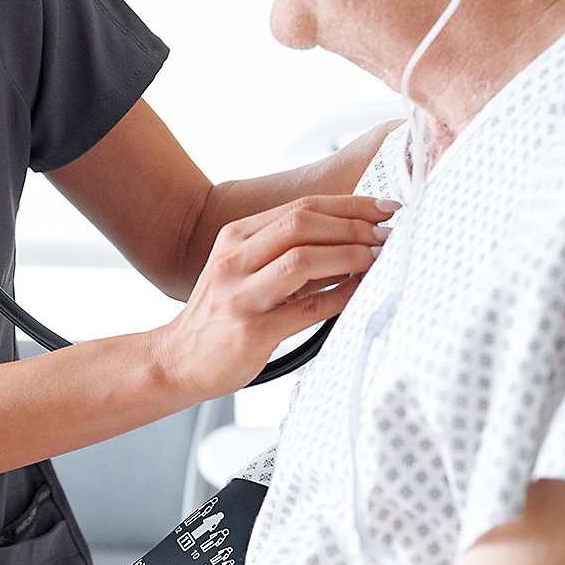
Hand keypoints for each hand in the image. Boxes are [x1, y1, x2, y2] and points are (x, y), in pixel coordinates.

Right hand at [155, 193, 393, 398]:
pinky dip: (341, 296)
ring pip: (303, 259)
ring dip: (350, 255)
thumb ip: (286, 253)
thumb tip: (350, 240)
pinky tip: (361, 291)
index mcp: (235, 237)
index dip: (348, 205)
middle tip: (387, 234)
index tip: (383, 208)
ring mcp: (241, 294)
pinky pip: (307, 309)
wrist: (177, 360)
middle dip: (353, 226)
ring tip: (377, 258)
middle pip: (302, 224)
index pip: (300, 207)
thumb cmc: (220, 316)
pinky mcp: (252, 330)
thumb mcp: (242, 270)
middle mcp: (234, 259)